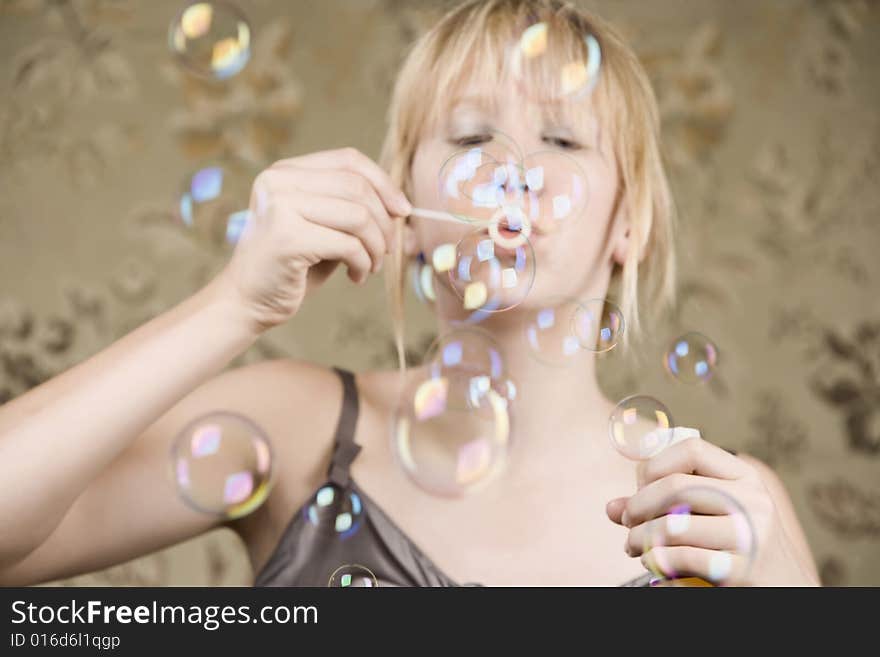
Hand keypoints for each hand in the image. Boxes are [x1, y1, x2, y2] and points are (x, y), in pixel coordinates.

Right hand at [215, 147, 411, 334]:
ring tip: (371, 266)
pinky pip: (348, 244)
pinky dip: (362, 263)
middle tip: (387, 249)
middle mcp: (278, 182)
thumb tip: (404, 209)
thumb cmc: (292, 267)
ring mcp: (279, 207)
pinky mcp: (287, 238)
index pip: (348, 160)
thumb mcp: (325, 228)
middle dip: (384, 222)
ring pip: (358, 216)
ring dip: (376, 246)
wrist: (248, 301)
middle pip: (357, 187)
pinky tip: (355, 276)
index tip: (403, 211)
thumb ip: (355, 210)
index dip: (384, 183)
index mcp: (285, 172)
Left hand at [606, 437, 818, 585]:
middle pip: (675, 486)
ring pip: (671, 525)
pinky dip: (656, 561)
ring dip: (640, 538)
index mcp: (745, 479)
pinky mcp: (742, 570)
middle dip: (637, 506)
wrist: (787, 592)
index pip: (692, 449)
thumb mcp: (711, 517)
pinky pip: (680, 557)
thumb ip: (664, 507)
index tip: (639, 486)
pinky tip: (654, 565)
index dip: (654, 464)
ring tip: (634, 547)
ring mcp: (750, 535)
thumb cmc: (737, 550)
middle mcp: (753, 501)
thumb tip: (611, 507)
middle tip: (627, 522)